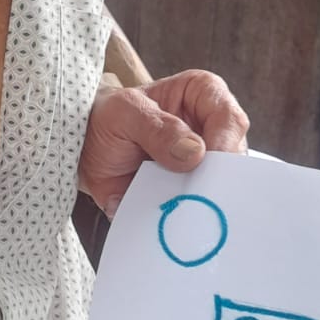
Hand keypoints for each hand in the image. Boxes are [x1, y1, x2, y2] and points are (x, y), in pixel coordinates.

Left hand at [79, 69, 249, 217]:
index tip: (205, 164)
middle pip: (234, 158)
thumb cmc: (108, 118)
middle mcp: (212, 130)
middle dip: (217, 179)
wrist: (85, 149)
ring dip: (204, 202)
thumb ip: (156, 127)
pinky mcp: (194, 194)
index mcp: (202, 95)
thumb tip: (194, 153)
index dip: (223, 142)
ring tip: (183, 212)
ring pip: (224, 189)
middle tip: (198, 195)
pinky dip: (191, 219)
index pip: (229, 117)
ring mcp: (206, 166)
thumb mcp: (122, 113)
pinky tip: (177, 224)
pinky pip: (204, 209)